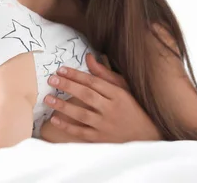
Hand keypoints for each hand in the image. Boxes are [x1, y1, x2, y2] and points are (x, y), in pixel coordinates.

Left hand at [43, 53, 161, 142]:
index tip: (61, 69)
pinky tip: (54, 119)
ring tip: (48, 98)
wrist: (149, 137)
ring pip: (82, 115)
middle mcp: (112, 110)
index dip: (76, 75)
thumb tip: (89, 57)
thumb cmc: (135, 108)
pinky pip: (82, 133)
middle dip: (67, 86)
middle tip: (51, 79)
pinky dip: (67, 127)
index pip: (94, 82)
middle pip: (86, 96)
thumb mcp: (124, 88)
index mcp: (119, 95)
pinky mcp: (102, 140)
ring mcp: (106, 126)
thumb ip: (105, 74)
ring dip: (63, 106)